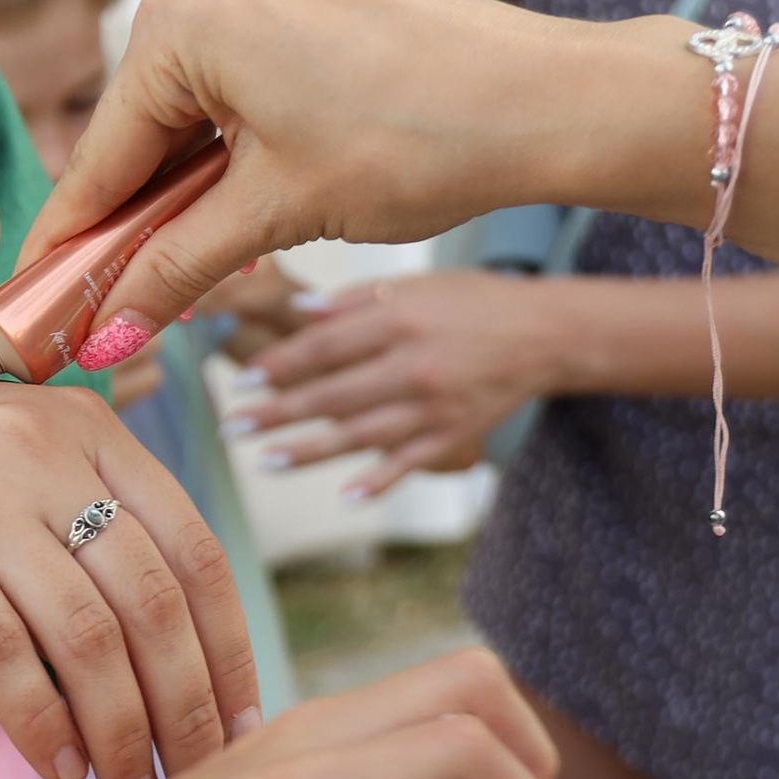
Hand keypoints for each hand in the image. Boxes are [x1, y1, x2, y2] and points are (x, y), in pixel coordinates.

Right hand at [0, 372, 256, 778]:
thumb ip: (80, 515)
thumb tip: (175, 632)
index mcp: (82, 426)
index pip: (195, 550)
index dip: (230, 651)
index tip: (242, 732)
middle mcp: (37, 446)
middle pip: (152, 600)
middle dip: (185, 709)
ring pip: (85, 633)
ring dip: (117, 730)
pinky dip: (37, 720)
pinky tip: (52, 765)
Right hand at [21, 0, 621, 336]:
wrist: (548, 98)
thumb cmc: (421, 141)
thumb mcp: (278, 213)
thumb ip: (176, 266)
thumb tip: (108, 328)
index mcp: (182, 15)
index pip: (103, 152)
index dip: (70, 239)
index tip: (33, 298)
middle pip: (143, 118)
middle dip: (135, 209)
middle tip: (113, 297)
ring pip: (192, 92)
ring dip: (187, 172)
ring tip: (187, 254)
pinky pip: (238, 61)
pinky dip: (231, 127)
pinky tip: (242, 187)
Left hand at [229, 269, 567, 490]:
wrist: (546, 334)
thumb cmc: (473, 301)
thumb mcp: (418, 284)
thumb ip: (354, 300)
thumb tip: (297, 313)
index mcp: (400, 320)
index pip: (327, 347)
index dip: (282, 365)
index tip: (244, 379)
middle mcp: (414, 366)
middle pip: (334, 394)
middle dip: (279, 412)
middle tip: (232, 426)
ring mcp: (435, 406)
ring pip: (363, 434)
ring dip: (311, 450)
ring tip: (265, 461)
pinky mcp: (454, 434)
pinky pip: (409, 461)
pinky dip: (379, 480)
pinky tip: (344, 494)